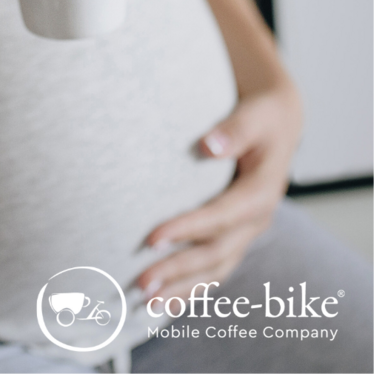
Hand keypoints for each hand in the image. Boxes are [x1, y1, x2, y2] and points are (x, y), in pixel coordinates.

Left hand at [136, 79, 301, 301]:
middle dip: (178, 270)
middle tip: (141, 283)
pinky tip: (168, 300)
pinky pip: (215, 267)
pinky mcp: (236, 233)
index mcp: (261, 193)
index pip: (220, 217)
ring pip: (216, 269)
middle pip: (216, 253)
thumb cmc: (262, 117)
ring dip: (183, 287)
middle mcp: (256, 219)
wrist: (277, 123)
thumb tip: (209, 146)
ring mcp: (247, 231)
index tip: (152, 238)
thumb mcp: (254, 116)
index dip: (186, 230)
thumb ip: (234, 131)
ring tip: (148, 303)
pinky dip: (193, 286)